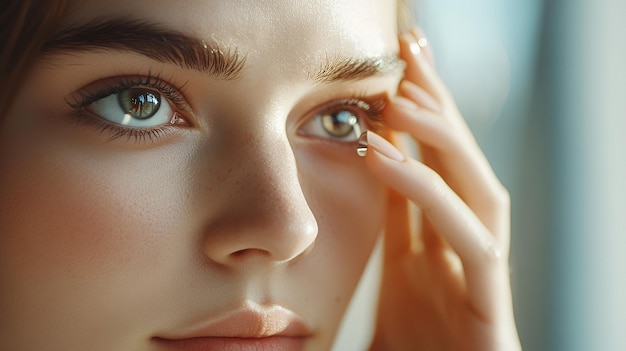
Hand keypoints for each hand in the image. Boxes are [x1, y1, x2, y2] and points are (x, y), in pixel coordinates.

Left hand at [367, 28, 520, 350]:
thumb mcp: (387, 284)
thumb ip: (384, 234)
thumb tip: (349, 178)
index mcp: (434, 248)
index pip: (431, 166)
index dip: (417, 115)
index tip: (394, 66)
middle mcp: (462, 253)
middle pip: (461, 165)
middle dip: (440, 105)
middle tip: (408, 50)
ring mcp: (481, 279)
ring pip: (478, 189)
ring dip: (443, 138)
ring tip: (399, 96)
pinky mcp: (490, 309)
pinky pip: (472, 241)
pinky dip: (431, 195)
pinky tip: (386, 159)